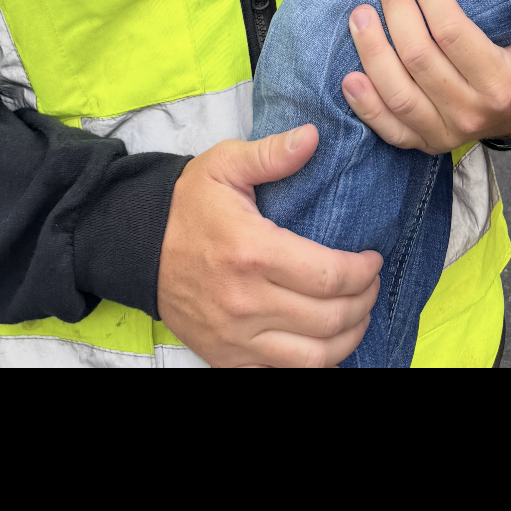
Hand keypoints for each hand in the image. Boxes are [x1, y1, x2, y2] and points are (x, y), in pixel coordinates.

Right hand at [155, 126, 382, 367]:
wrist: (137, 247)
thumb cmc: (187, 206)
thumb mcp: (223, 166)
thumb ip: (270, 154)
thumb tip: (313, 137)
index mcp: (252, 252)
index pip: (330, 276)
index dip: (364, 272)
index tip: (373, 259)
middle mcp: (246, 302)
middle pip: (330, 319)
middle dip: (364, 302)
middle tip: (370, 284)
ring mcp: (236, 337)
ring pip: (314, 356)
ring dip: (348, 337)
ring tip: (358, 315)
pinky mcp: (227, 358)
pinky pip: (284, 374)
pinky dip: (316, 364)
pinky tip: (327, 345)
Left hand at [341, 0, 510, 152]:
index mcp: (500, 83)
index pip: (452, 33)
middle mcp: (470, 111)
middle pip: (418, 57)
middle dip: (396, 10)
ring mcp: (445, 133)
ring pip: (397, 92)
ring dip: (372, 50)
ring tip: (359, 14)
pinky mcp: (426, 144)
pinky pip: (389, 130)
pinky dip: (365, 106)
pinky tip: (349, 77)